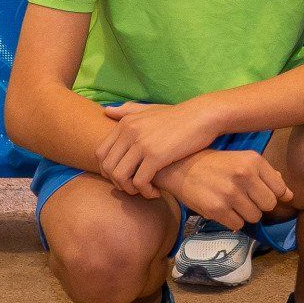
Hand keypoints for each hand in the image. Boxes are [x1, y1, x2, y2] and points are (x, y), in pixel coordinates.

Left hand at [97, 98, 220, 195]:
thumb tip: (106, 111)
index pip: (100, 153)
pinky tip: (156, 192)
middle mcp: (129, 132)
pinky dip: (145, 192)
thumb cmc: (178, 116)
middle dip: (118, 183)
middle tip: (133, 187)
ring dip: (130, 190)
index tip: (124, 176)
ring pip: (120, 177)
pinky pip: (139, 182)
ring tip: (144, 190)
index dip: (108, 171)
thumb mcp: (150, 110)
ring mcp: (141, 144)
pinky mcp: (156, 156)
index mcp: (126, 123)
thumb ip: (127, 111)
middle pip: (107, 167)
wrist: (203, 116)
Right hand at [155, 147, 288, 229]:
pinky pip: (238, 224)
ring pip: (255, 217)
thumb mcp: (244, 160)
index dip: (272, 194)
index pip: (279, 189)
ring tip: (233, 203)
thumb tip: (289, 195)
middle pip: (269, 205)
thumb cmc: (218, 164)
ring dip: (246, 214)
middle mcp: (244, 175)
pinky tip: (223, 209)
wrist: (183, 167)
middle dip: (260, 205)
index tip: (261, 193)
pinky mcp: (217, 209)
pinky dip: (232, 220)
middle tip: (246, 199)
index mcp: (254, 161)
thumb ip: (268, 176)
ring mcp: (231, 193)